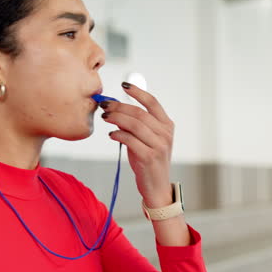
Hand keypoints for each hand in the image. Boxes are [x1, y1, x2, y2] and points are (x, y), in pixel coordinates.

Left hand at [101, 82, 174, 207]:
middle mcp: (165, 134)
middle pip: (140, 112)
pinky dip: (118, 134)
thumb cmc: (148, 160)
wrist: (156, 186)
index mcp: (167, 125)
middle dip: (119, 106)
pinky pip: (130, 140)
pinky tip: (112, 134)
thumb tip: (116, 107)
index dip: (137, 92)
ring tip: (105, 117)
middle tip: (105, 105)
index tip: (124, 85)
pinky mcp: (149, 157)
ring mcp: (159, 146)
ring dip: (117, 118)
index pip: (152, 103)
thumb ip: (137, 124)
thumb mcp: (147, 139)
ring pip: (134, 125)